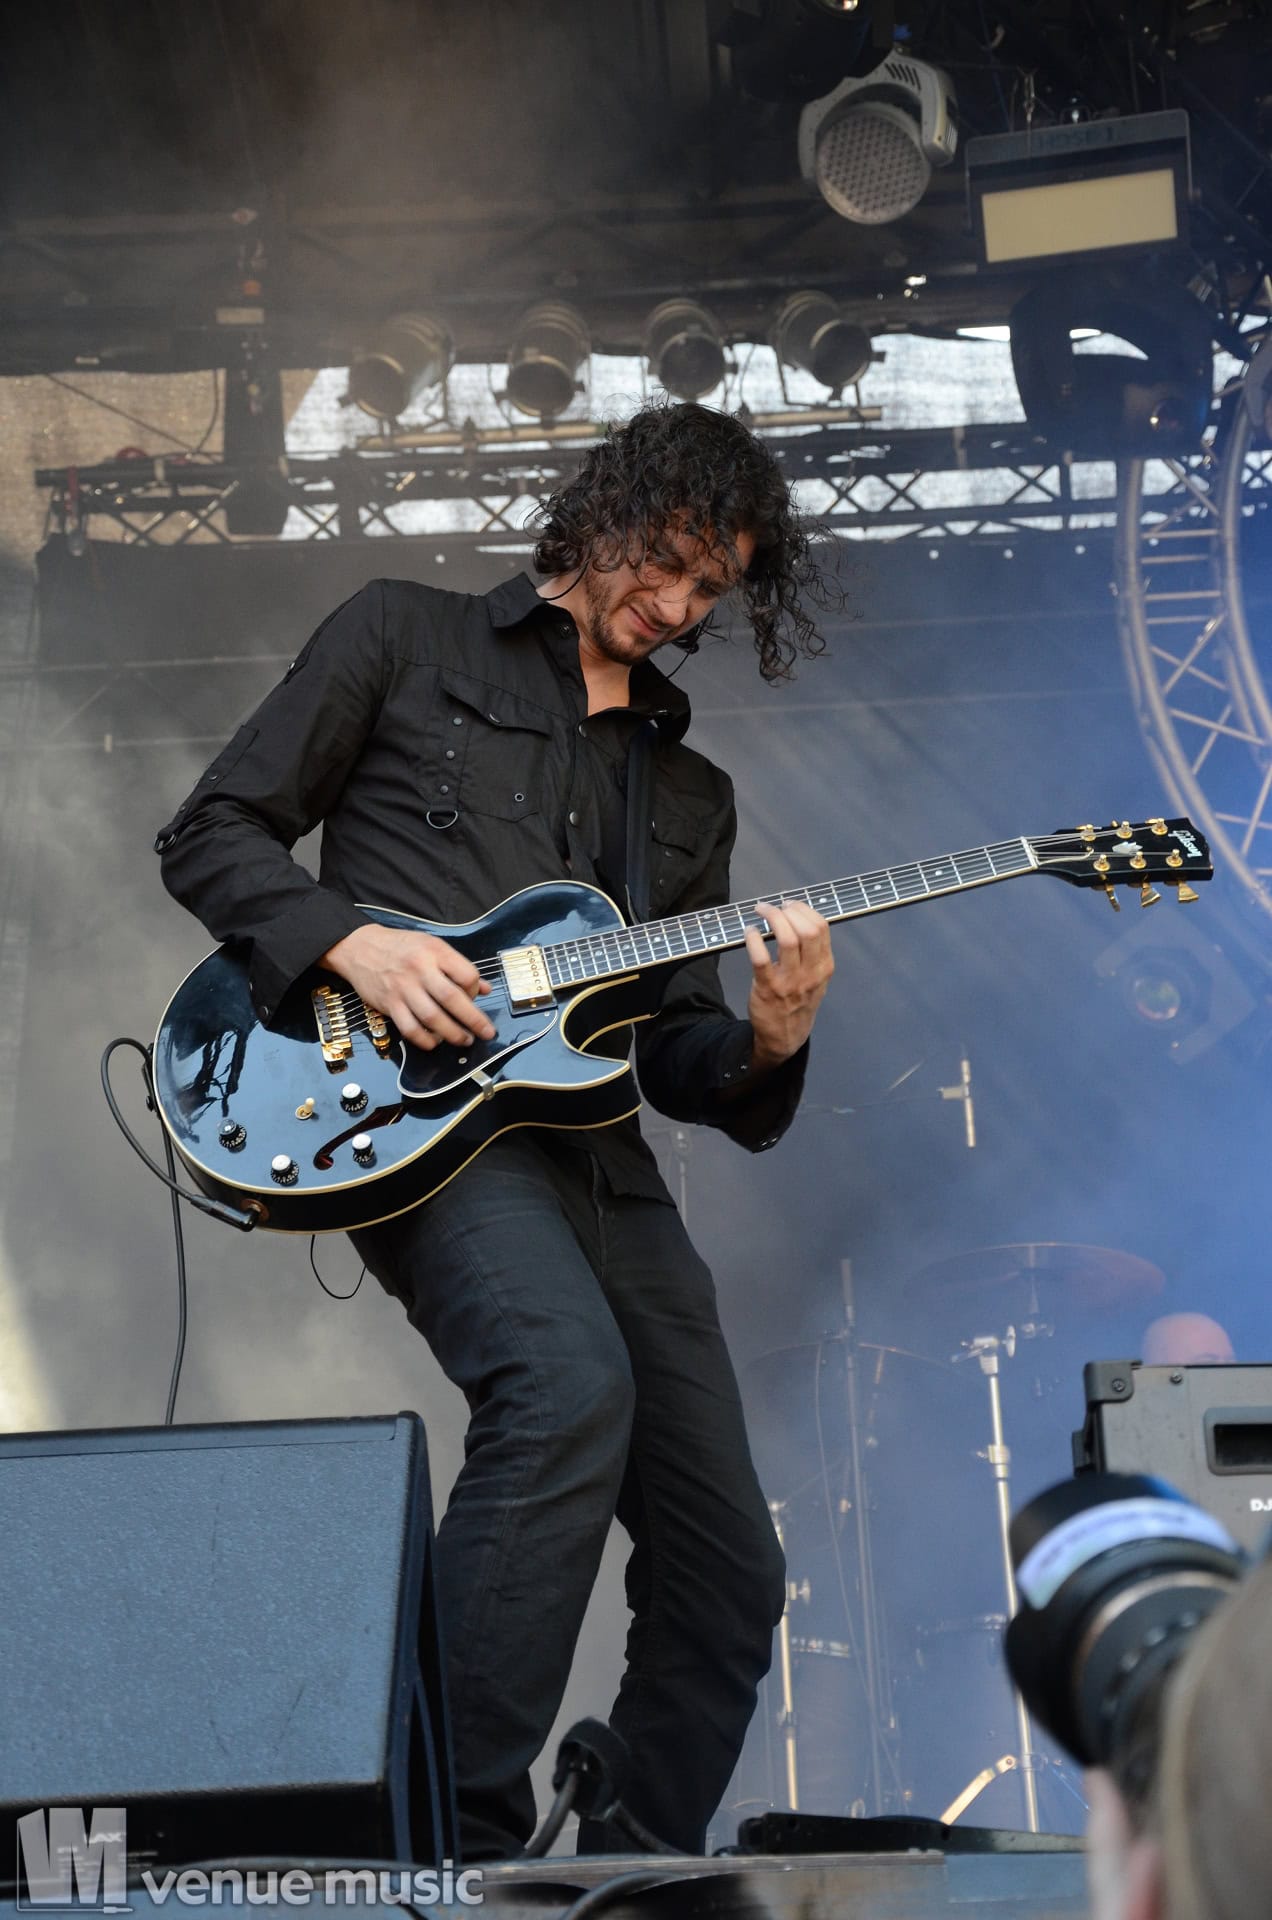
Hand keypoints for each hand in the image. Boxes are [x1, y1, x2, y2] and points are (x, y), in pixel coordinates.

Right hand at [322, 923, 494, 1050]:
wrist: (360, 947)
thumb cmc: (400, 947)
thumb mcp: (432, 946)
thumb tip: (486, 988)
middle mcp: (420, 969)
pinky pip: (410, 1029)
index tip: (475, 998)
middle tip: (486, 1032)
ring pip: (433, 1018)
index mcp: (435, 951)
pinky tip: (435, 1041)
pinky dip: (425, 1040)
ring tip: (464, 1040)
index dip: (475, 990)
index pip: (466, 975)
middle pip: (453, 999)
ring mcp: (403, 988)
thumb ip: (458, 967)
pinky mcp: (389, 1004)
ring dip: (453, 1034)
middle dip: (474, 1020)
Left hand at [744, 899, 833, 1070]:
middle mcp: (811, 973)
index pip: (821, 928)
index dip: (804, 909)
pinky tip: (750, 932)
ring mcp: (790, 982)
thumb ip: (814, 952)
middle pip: (807, 930)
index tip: (790, 905)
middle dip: (788, 911)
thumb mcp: (817, 979)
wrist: (785, 1037)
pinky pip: (760, 957)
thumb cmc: (799, 1002)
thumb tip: (798, 917)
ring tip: (761, 912)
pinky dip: (754, 939)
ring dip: (772, 918)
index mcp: (824, 967)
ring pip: (787, 939)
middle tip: (774, 907)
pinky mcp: (768, 988)